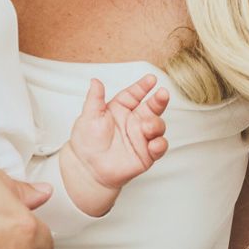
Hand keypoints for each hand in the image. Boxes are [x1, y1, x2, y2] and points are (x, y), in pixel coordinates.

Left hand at [62, 75, 169, 215]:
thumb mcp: (89, 116)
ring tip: (147, 126)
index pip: (135, 94)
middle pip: (152, 107)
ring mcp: (141, 137)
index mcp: (121, 109)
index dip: (143, 86)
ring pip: (158, 125)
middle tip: (162, 94)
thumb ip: (95, 98)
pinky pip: (159, 147)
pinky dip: (160, 145)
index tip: (151, 79)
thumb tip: (95, 80)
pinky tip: (154, 144)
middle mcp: (134, 121)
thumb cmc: (86, 142)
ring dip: (156, 124)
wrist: (87, 169)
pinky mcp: (146, 154)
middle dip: (159, 100)